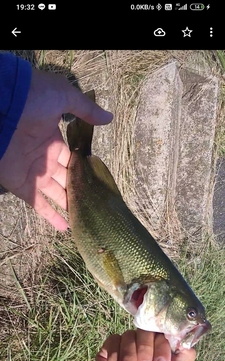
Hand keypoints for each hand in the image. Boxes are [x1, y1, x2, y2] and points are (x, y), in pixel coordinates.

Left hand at [0, 68, 112, 229]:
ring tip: (87, 220)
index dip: (86, 171)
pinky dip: (51, 216)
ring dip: (70, 206)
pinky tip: (66, 228)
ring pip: (57, 195)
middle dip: (81, 192)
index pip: (74, 161)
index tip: (101, 183)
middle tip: (98, 206)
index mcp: (55, 141)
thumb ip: (85, 109)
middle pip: (68, 181)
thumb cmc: (32, 98)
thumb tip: (109, 118)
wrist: (2, 107)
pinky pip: (39, 205)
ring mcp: (35, 174)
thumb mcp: (63, 96)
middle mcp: (47, 160)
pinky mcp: (24, 186)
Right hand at [90, 329, 195, 360]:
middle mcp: (145, 348)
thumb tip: (188, 340)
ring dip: (127, 360)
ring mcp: (126, 349)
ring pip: (128, 336)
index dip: (162, 347)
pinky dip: (114, 358)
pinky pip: (112, 341)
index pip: (164, 334)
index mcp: (162, 354)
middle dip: (144, 352)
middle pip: (145, 331)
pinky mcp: (108, 352)